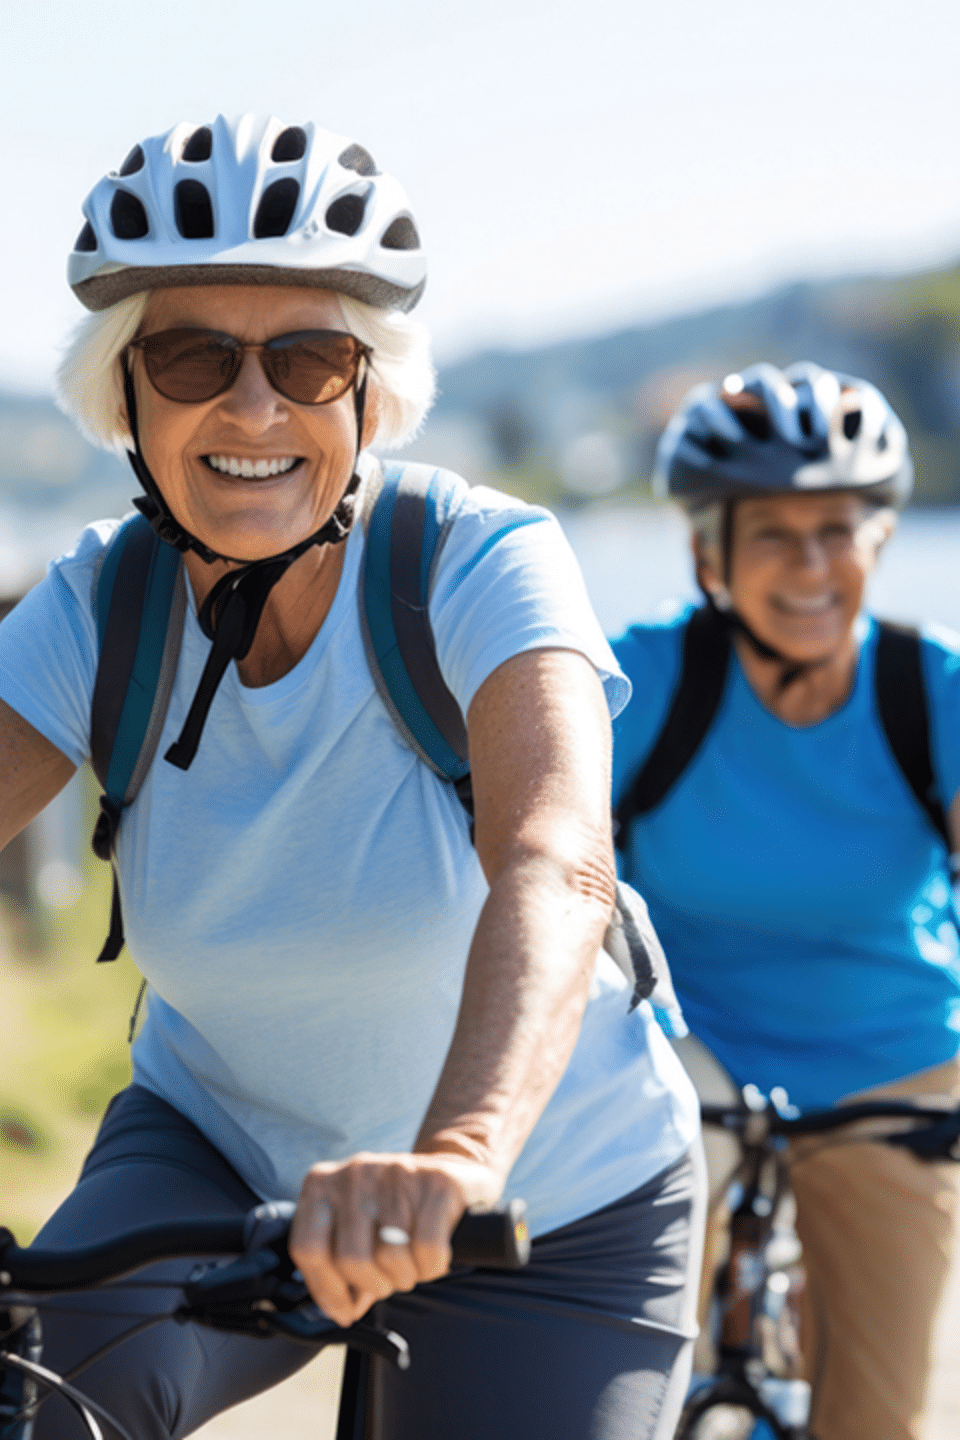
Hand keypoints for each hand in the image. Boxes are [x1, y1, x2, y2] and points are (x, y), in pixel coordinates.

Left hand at [288, 1151, 501, 1325]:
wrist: (450, 1174)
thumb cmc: (393, 1212)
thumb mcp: (354, 1228)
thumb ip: (336, 1265)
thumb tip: (340, 1312)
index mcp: (322, 1184)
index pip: (308, 1248)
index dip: (326, 1289)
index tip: (345, 1309)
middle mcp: (354, 1172)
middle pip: (350, 1259)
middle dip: (374, 1285)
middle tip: (388, 1281)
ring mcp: (394, 1171)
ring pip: (390, 1257)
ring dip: (405, 1277)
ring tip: (410, 1265)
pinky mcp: (436, 1182)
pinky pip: (428, 1249)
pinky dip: (432, 1267)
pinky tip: (432, 1257)